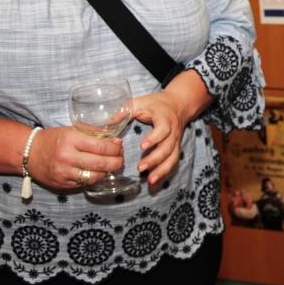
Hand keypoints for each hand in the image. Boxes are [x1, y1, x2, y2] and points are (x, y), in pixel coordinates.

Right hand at [27, 125, 123, 189]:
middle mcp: (67, 157)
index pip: (100, 146)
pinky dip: (95, 178)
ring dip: (107, 172)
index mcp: (70, 139)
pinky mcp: (62, 184)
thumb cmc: (52, 139)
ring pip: (94, 176)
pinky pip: (85, 184)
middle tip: (121, 159)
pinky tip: (99, 173)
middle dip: (116, 162)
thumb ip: (92, 134)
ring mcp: (64, 173)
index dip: (115, 148)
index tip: (120, 146)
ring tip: (112, 166)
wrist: (29, 153)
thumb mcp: (71, 130)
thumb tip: (115, 140)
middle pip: (100, 163)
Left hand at [132, 70, 213, 184]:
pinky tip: (154, 182)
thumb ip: (124, 112)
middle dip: (155, 159)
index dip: (154, 138)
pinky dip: (164, 173)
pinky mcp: (175, 149)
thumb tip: (105, 125)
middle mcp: (173, 132)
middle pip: (168, 148)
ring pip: (172, 158)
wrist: (178, 104)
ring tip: (150, 181)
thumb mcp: (139, 102)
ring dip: (162, 170)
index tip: (142, 146)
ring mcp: (176, 142)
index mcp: (165, 119)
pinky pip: (172, 162)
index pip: (163, 130)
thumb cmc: (155, 104)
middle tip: (140, 168)